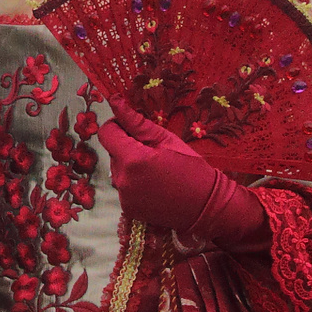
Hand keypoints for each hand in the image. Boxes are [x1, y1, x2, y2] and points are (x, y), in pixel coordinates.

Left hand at [96, 98, 268, 253]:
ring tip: (156, 170)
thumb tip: (116, 102)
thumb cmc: (190, 168)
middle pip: (113, 152)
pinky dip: (134, 182)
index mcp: (132, 159)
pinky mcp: (128, 208)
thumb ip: (137, 123)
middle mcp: (122, 180)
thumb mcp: (167, 139)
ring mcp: (124, 197)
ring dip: (130, 165)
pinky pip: (124, 186)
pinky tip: (154, 184)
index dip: (117, 126)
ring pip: (118, 169)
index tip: (133, 128)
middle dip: (127, 147)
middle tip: (153, 151)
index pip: (106, 134)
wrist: (205, 206)